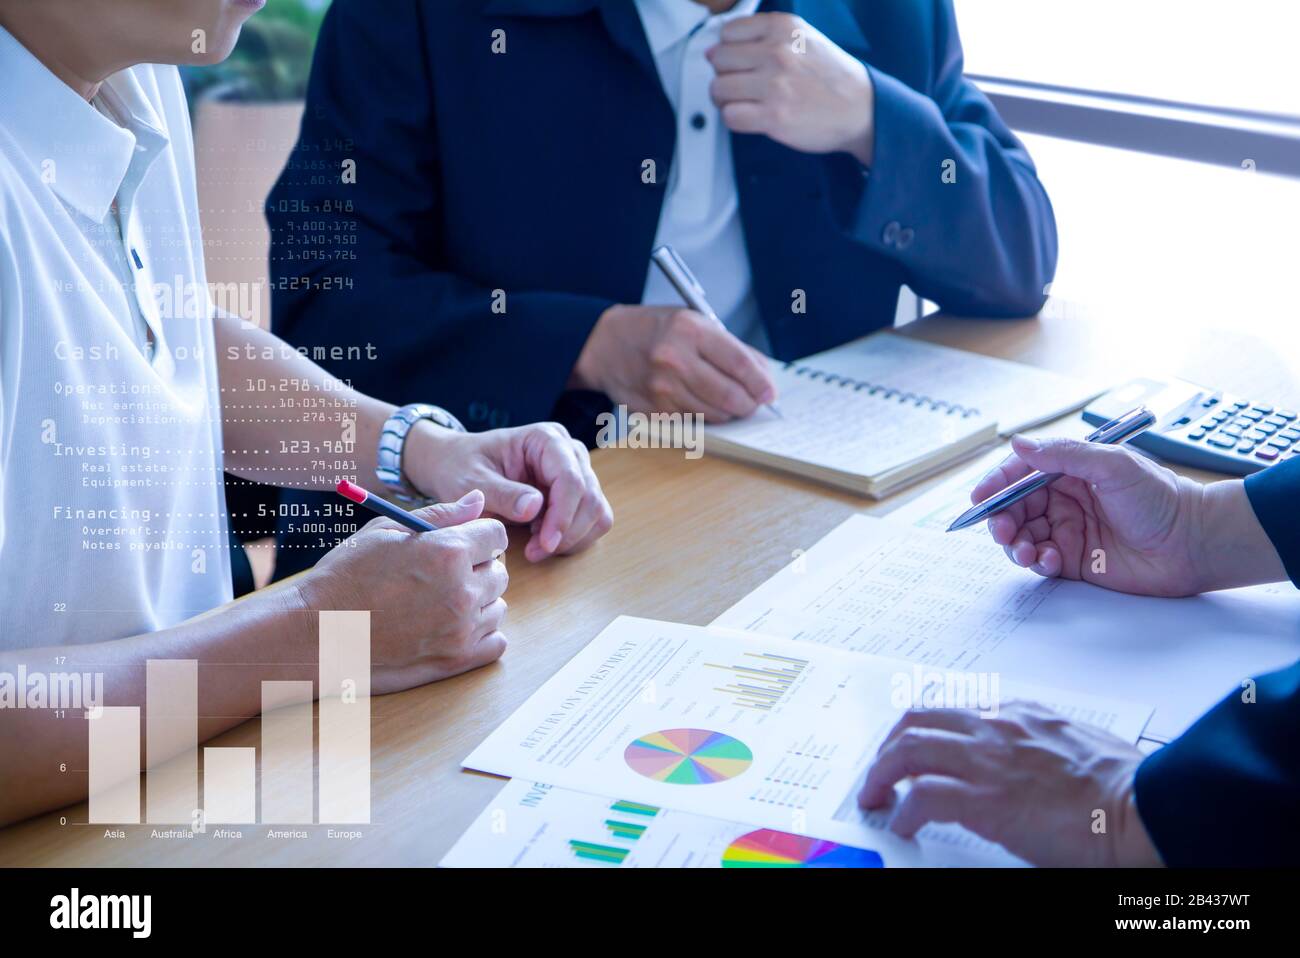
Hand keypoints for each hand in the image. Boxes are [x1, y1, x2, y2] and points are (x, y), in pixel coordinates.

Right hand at [298, 491, 508, 693]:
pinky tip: (451, 627)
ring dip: (479, 602)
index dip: (479, 537)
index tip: (462, 545)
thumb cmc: (345, 576)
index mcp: (448, 551)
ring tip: (439, 603)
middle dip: (478, 569)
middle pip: (499, 572)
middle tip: (441, 576)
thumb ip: (441, 515)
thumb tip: (479, 500)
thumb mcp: (387, 531)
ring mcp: (462, 629)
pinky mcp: (456, 661)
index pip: (497, 535)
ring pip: (498, 607)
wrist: (316, 633)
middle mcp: (462, 590)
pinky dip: (481, 634)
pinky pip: (496, 642)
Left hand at [406, 421, 612, 561]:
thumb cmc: (461, 467)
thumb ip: (502, 494)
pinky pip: (591, 521)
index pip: (570, 478)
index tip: (545, 544)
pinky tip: (542, 540)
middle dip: (567, 532)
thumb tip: (535, 507)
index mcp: (545, 439)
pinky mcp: (576, 493)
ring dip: (572, 537)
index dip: (563, 515)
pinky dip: (572, 538)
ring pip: (597, 511)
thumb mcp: (471, 481)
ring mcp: (576, 472)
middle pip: (590, 497)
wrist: (456, 465)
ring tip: (536, 545)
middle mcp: (569, 452)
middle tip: (535, 552)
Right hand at [571, 304, 775, 421]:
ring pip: (714, 414)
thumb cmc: (654, 330)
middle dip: (749, 404)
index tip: (770, 393)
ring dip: (728, 412)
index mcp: (689, 330)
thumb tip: (763, 377)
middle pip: (730, 396)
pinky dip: (703, 416)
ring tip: (727, 400)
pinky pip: (693, 421)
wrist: (604, 345)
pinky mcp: (654, 411)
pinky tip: (699, 401)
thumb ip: (729, 347)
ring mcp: (662, 388)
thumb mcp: (693, 321)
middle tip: (754, 403)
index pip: (740, 364)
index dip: (762, 383)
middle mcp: (674, 359)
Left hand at [707, 13, 874, 165]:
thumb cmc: (831, 76)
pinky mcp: (774, 116)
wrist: (860, 107)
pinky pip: (730, 116)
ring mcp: (774, 85)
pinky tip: (750, 117)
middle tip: (741, 86)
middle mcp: (776, 52)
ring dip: (726, 100)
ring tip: (745, 102)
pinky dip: (735, 119)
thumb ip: (760, 39)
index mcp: (782, 27)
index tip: (740, 63)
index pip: (727, 33)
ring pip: (719, 89)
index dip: (729, 51)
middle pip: (719, 60)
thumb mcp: (802, 38)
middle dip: (724, 75)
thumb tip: (712, 51)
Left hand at [859, 702, 1162, 866]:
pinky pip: (924, 796)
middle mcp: (998, 729)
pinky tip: (904, 824)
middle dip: (890, 745)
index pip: (954, 711)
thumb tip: (1038, 766)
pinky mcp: (986, 800)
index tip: (913, 747)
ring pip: (908, 750)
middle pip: (918, 721)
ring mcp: (989, 761)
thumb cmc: (1131, 788)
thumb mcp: (1082, 748)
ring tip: (876, 796)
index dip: (924, 730)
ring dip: (882, 774)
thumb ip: (1048, 747)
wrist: (1146, 810)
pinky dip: (905, 810)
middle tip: (881, 770)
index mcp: (1023, 716)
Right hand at [973, 435, 1280, 595]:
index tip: (980, 498)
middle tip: (1002, 531)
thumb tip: (1019, 444)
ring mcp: (1067, 530)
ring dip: (1015, 545)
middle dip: (1001, 520)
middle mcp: (1063, 499)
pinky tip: (1050, 561)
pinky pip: (1040, 561)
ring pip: (1022, 537)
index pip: (1020, 473)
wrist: (1194, 543)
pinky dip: (1036, 562)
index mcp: (1069, 471)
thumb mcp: (1113, 465)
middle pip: (1013, 508)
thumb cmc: (1161, 498)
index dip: (996, 484)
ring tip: (1025, 552)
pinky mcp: (1074, 560)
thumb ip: (1064, 454)